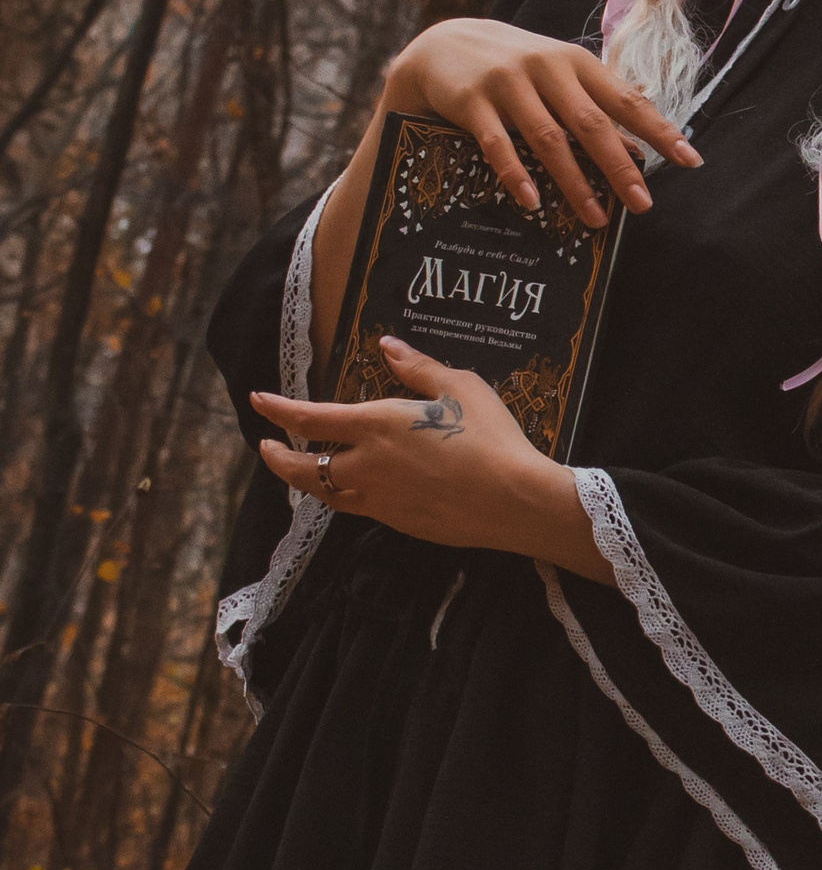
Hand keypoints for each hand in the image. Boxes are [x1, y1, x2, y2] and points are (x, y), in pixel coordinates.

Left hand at [252, 337, 607, 576]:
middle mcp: (368, 465)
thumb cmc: (491, 437)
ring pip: (325, 493)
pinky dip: (341, 495)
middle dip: (278, 456)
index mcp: (378, 425)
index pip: (311, 418)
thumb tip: (388, 347)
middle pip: (304, 467)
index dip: (278, 409)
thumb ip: (418, 369)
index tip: (258, 400)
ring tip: (300, 469)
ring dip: (304, 480)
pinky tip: (350, 488)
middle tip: (267, 445)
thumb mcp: (460, 388)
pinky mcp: (398, 522)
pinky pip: (357, 507)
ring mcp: (380, 499)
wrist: (515, 500)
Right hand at [384, 16, 702, 228]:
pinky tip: (532, 203)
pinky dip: (516, 175)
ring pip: (548, 138)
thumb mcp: (558, 78)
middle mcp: (546, 68)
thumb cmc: (514, 69)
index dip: (659, 130)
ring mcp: (508, 83)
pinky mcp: (472, 100)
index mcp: (576, 64)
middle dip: (620, 167)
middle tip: (642, 204)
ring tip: (595, 217)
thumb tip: (638, 153)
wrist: (442, 46)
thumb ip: (595, 108)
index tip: (690, 159)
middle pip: (591, 124)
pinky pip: (497, 144)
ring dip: (574, 181)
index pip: (626, 100)